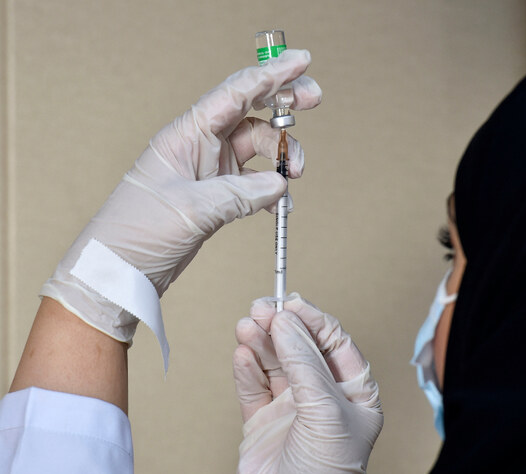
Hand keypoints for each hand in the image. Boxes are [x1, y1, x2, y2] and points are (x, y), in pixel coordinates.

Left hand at [40, 50, 321, 343]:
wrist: (121, 270)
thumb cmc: (138, 232)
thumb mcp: (191, 209)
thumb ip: (239, 194)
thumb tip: (279, 185)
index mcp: (187, 135)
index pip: (235, 93)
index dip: (270, 75)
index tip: (302, 62)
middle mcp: (200, 145)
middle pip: (251, 112)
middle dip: (283, 103)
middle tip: (314, 98)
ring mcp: (210, 170)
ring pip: (259, 148)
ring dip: (283, 157)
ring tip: (296, 175)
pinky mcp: (217, 195)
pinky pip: (255, 182)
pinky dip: (272, 190)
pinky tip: (281, 204)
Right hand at [233, 294, 382, 473]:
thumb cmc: (325, 472)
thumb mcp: (325, 410)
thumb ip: (304, 362)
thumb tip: (286, 320)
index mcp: (354, 393)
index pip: (334, 343)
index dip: (312, 320)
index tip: (290, 303)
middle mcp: (323, 397)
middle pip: (301, 348)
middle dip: (281, 326)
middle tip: (261, 308)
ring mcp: (292, 409)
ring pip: (275, 364)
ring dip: (261, 342)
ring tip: (246, 325)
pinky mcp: (263, 423)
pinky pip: (253, 387)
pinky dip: (246, 369)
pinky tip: (242, 353)